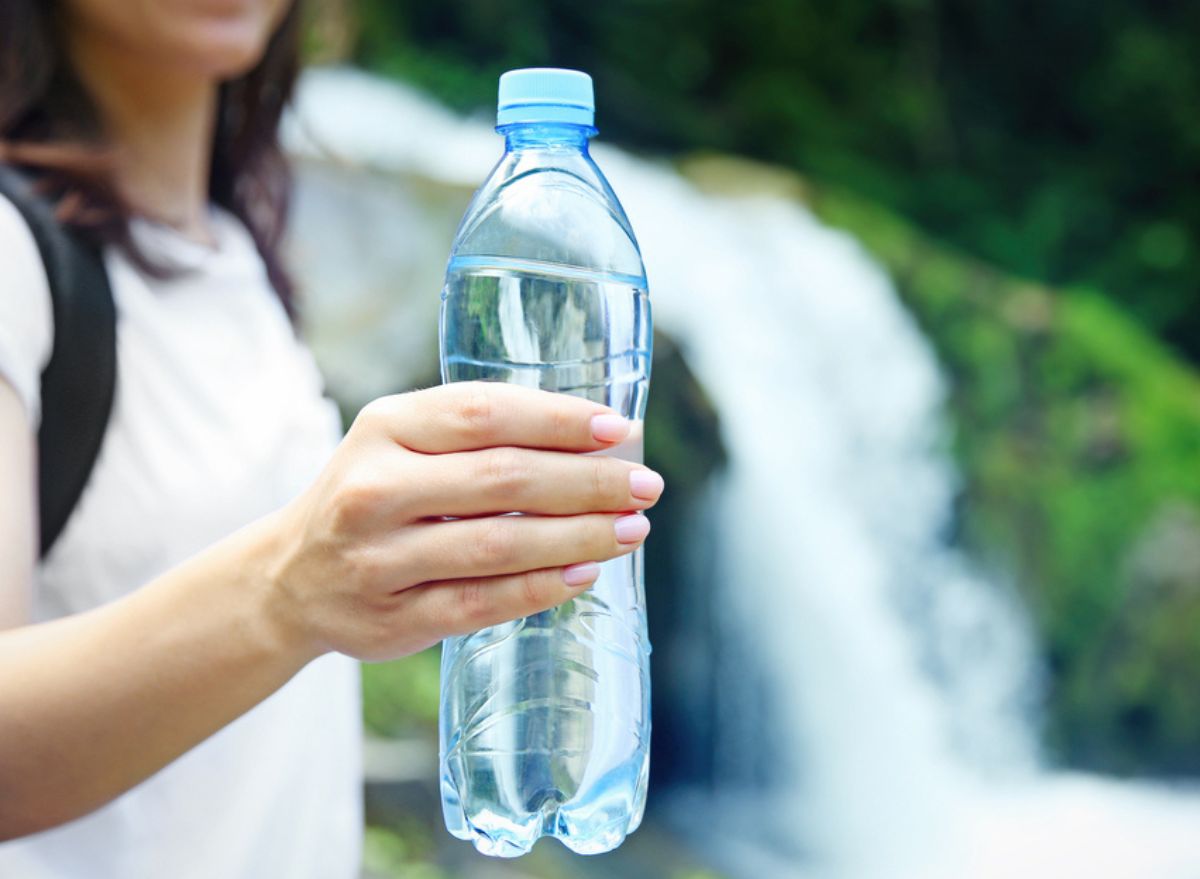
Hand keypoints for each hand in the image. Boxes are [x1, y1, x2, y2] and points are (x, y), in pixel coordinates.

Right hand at [265, 381, 664, 661]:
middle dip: (587, 483)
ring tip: (631, 530)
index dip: (558, 420)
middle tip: (645, 485)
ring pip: (498, 545)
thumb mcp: (401, 443)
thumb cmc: (373, 495)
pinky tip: (585, 574)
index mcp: (385, 427)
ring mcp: (379, 558)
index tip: (618, 430)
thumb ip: (478, 435)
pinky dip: (540, 589)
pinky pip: (481, 603)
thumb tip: (595, 441)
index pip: (483, 413)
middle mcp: (374, 488)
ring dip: (578, 537)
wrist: (290, 576)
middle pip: (501, 479)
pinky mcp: (393, 618)